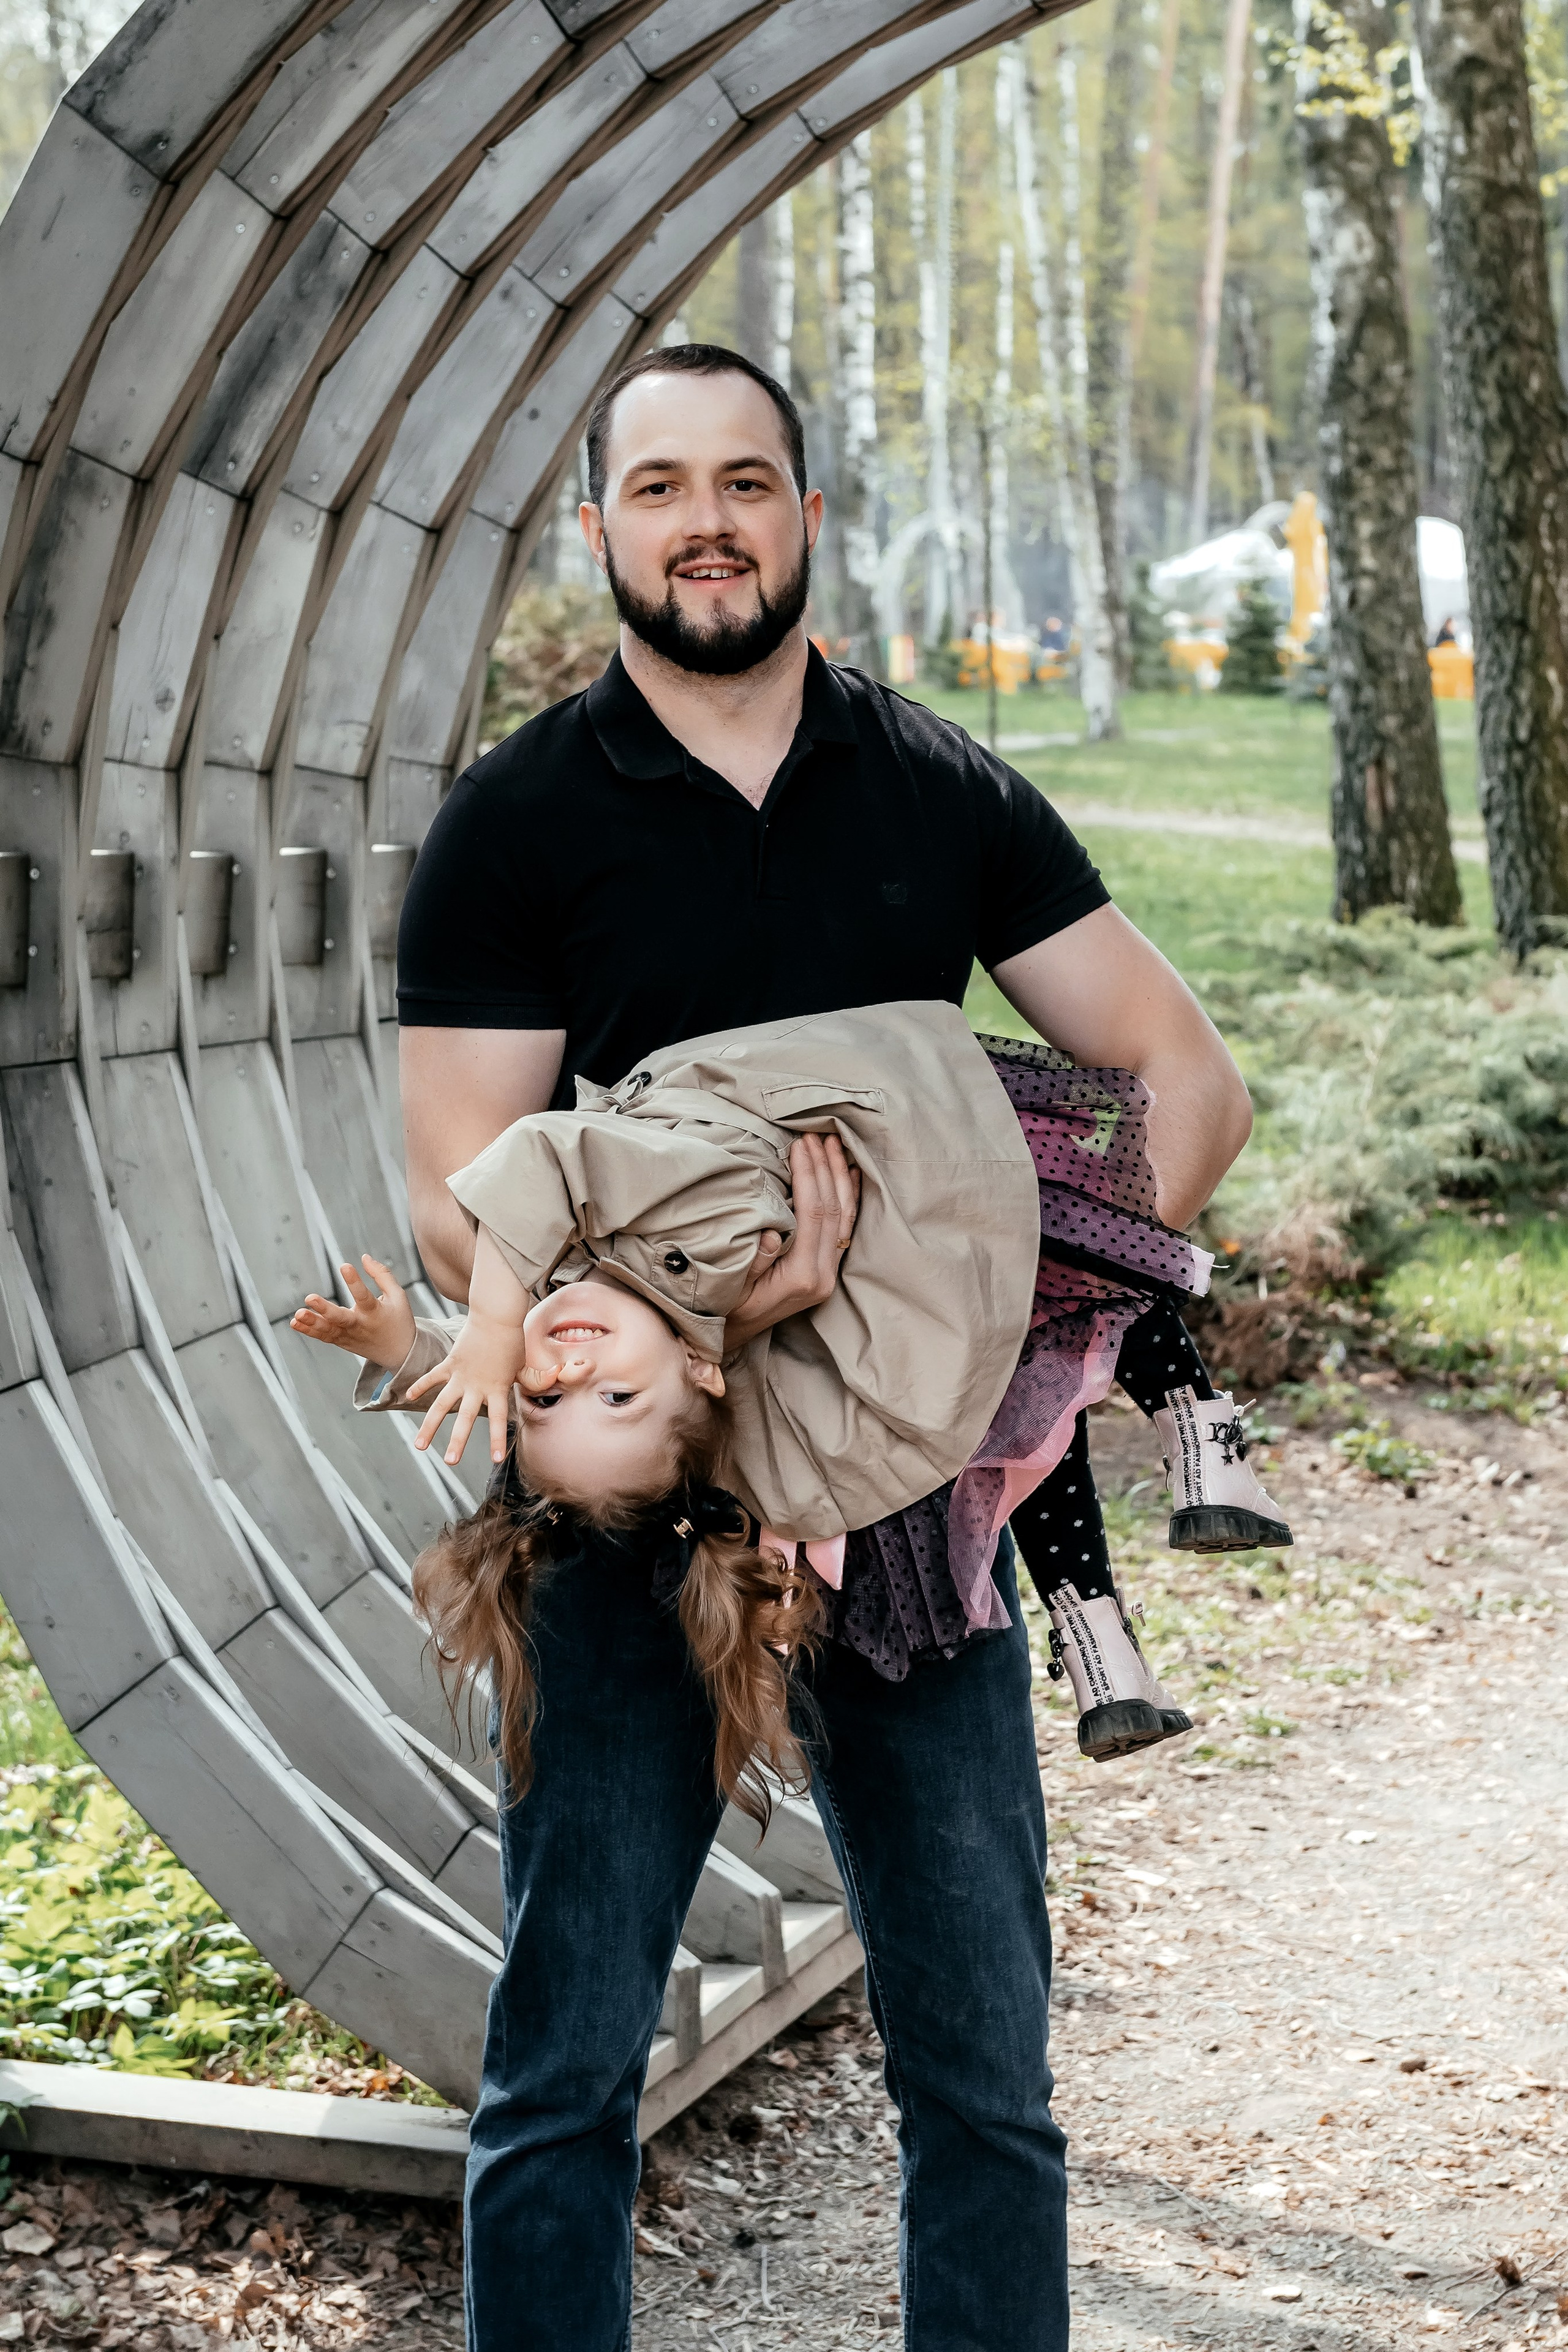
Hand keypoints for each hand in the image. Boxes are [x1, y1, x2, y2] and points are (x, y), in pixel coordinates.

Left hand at [291, 1255, 415, 1370]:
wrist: (400, 1354)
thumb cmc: (399, 1321)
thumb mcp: (398, 1296)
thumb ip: (382, 1275)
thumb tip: (364, 1257)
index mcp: (375, 1312)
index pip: (364, 1296)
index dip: (354, 1281)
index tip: (344, 1265)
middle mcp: (360, 1325)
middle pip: (340, 1319)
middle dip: (325, 1309)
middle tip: (309, 1297)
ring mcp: (349, 1336)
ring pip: (328, 1330)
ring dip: (311, 1322)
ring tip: (298, 1314)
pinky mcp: (342, 1342)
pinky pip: (323, 1337)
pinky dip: (309, 1331)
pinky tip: (295, 1323)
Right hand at [407, 1311, 555, 1466]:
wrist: (496, 1314)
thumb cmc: (513, 1339)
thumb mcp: (524, 1363)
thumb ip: (534, 1377)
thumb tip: (556, 1375)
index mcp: (498, 1388)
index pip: (499, 1418)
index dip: (497, 1438)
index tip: (496, 1459)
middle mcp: (477, 1386)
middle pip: (465, 1418)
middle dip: (457, 1442)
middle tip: (450, 1461)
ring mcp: (461, 1375)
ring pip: (441, 1405)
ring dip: (429, 1427)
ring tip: (419, 1446)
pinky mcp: (450, 1363)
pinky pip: (432, 1377)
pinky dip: (420, 1386)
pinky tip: (406, 1396)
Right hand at [723, 1132, 859, 1352]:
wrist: (733, 1339)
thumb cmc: (725, 1310)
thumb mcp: (730, 1287)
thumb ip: (754, 1260)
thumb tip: (772, 1231)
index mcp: (803, 1277)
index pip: (814, 1213)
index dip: (810, 1175)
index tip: (801, 1144)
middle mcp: (823, 1276)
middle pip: (835, 1210)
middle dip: (827, 1168)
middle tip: (819, 1134)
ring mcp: (829, 1274)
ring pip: (846, 1217)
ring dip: (840, 1177)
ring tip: (835, 1143)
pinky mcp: (828, 1271)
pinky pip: (845, 1228)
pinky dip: (848, 1197)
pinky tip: (847, 1173)